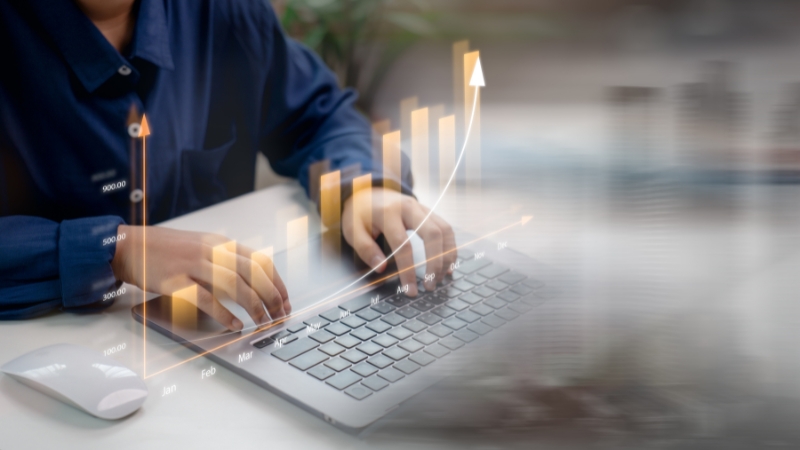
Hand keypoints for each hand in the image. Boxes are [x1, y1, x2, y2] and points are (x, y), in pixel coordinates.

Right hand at [112, 225, 289, 330]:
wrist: (130, 246)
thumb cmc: (167, 251)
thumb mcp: (203, 249)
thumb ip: (226, 261)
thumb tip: (254, 283)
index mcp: (221, 243)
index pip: (260, 261)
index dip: (278, 283)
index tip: (286, 301)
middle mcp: (211, 251)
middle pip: (253, 273)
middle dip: (272, 297)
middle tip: (280, 315)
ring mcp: (193, 264)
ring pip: (235, 284)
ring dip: (254, 306)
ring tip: (263, 322)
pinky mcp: (176, 281)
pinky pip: (205, 298)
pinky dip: (224, 313)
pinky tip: (235, 324)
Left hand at [342, 188, 456, 296]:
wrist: (368, 191)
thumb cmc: (360, 214)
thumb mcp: (352, 230)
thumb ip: (366, 249)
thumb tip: (381, 268)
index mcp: (388, 212)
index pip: (403, 245)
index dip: (408, 270)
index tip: (410, 290)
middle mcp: (409, 207)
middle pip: (432, 234)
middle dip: (435, 263)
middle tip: (430, 285)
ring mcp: (422, 208)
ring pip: (445, 231)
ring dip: (446, 257)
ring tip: (439, 279)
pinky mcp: (430, 212)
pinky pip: (447, 229)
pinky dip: (450, 248)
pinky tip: (447, 265)